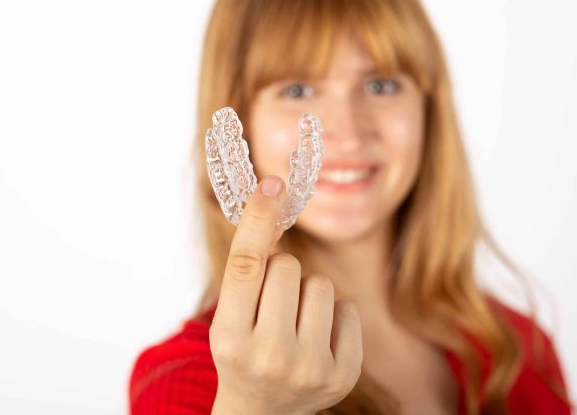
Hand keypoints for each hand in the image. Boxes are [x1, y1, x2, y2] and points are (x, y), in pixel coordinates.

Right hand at [209, 175, 362, 414]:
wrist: (261, 412)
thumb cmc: (242, 351)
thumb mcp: (229, 316)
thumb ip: (248, 268)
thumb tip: (274, 198)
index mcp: (229, 338)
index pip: (246, 266)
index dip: (259, 220)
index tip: (273, 185)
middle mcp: (269, 356)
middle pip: (288, 267)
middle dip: (280, 274)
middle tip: (270, 306)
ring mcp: (309, 369)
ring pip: (320, 285)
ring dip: (306, 294)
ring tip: (293, 325)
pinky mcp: (342, 376)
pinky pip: (346, 308)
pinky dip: (332, 316)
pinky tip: (315, 341)